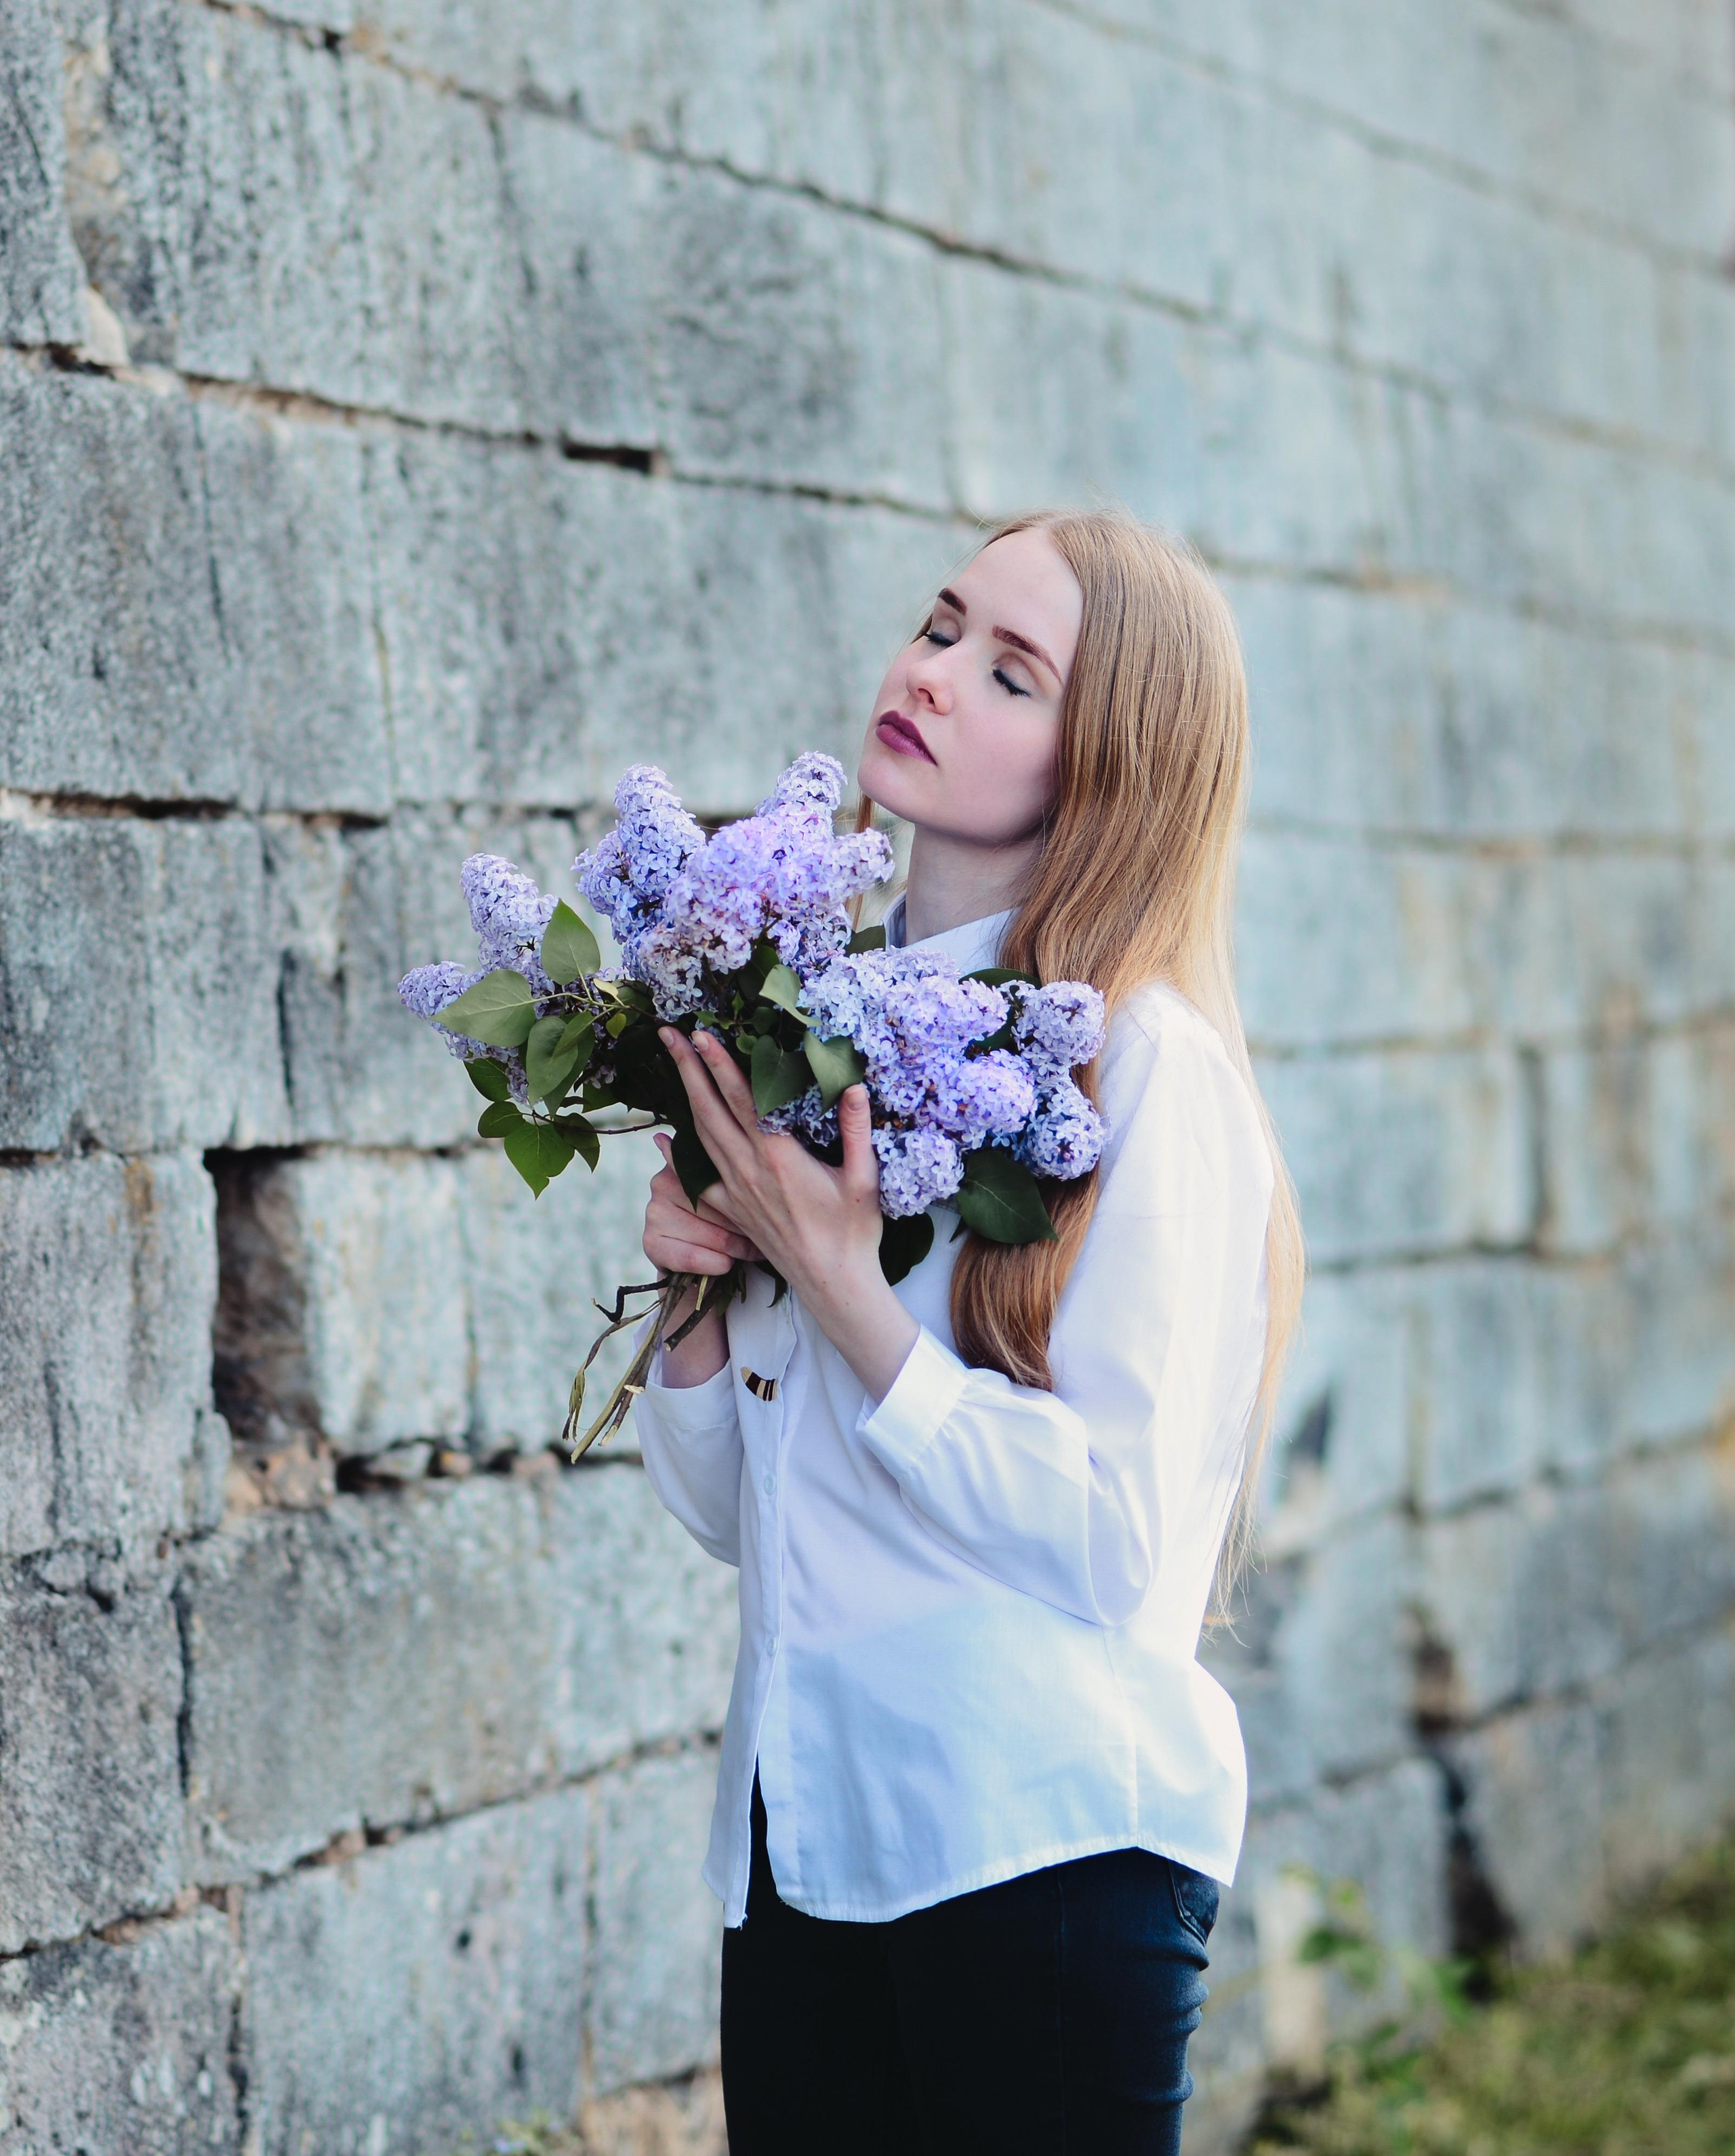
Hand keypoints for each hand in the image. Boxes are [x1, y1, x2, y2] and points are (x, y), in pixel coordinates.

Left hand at [660, 1029, 918, 1401]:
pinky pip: (697, 1177)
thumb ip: (856, 1131)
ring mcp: (735, 1192)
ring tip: (673, 1066)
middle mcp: (748, 1171)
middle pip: (710, 1110)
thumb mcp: (864, 1179)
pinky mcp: (731, 1211)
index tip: (701, 1035)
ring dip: (685, 1098)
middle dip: (688, 1070)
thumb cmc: (853, 1233)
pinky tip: (664, 1139)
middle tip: (668, 1035)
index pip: (742, 1100)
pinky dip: (678, 1153)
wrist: (833, 1285)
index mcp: (778, 1157)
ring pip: (700, 1137)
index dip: (720, 1065)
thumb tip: (854, 1087)